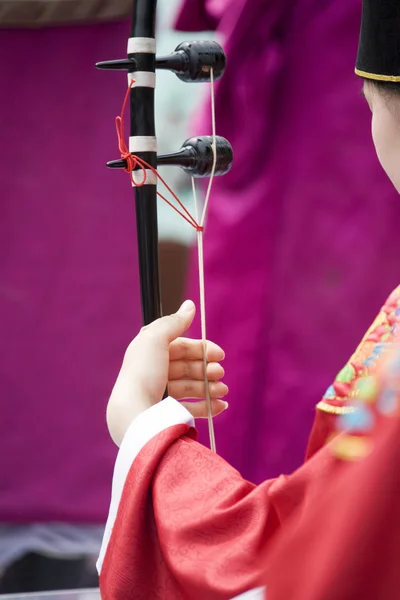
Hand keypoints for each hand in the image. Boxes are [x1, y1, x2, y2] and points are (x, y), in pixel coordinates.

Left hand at [107, 300, 227, 445]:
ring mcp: (160, 394)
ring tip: (222, 390)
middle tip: (220, 372)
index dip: (201, 349)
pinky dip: (208, 405)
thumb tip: (190, 305)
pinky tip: (220, 405)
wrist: (133, 414)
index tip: (219, 354)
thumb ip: (174, 322)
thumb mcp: (155, 339)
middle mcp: (155, 372)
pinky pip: (191, 408)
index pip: (181, 347)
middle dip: (207, 368)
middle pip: (188, 367)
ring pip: (192, 387)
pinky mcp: (166, 414)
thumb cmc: (143, 373)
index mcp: (150, 353)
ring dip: (210, 387)